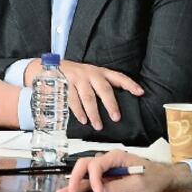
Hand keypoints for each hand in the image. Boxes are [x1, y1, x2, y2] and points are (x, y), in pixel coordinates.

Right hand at [25, 58, 142, 130]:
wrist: (51, 66)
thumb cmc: (76, 74)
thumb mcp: (91, 75)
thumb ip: (103, 85)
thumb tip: (120, 102)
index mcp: (100, 72)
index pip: (118, 77)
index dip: (129, 84)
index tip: (140, 93)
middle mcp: (90, 74)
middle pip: (103, 89)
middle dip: (110, 104)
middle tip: (116, 117)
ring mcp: (77, 79)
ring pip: (88, 97)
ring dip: (93, 113)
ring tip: (98, 125)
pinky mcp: (65, 84)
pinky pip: (73, 100)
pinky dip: (78, 111)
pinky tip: (83, 120)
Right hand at [56, 149, 191, 191]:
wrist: (167, 180)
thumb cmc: (156, 177)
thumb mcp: (139, 183)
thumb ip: (119, 186)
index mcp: (116, 157)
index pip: (96, 164)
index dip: (94, 179)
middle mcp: (108, 161)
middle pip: (85, 164)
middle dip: (76, 177)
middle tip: (71, 190)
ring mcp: (107, 169)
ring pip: (85, 173)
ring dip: (75, 182)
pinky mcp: (108, 178)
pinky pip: (91, 181)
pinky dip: (82, 187)